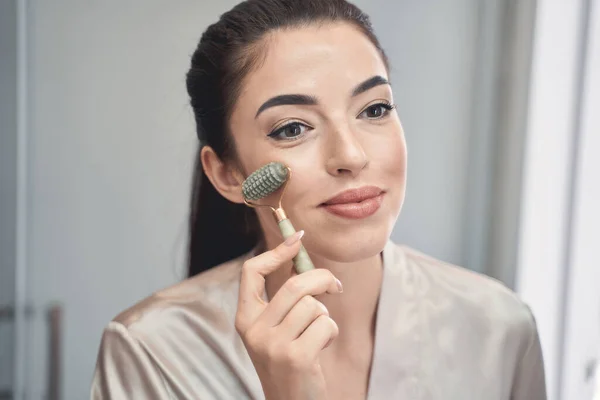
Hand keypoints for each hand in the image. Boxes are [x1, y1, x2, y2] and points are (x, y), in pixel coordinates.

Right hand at [235, 231, 343, 399]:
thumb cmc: (289, 361)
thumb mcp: (276, 330)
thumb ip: (283, 300)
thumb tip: (302, 257)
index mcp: (245, 319)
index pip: (251, 272)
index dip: (276, 251)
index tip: (297, 238)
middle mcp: (254, 330)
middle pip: (294, 284)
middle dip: (322, 279)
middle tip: (334, 286)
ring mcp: (273, 344)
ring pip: (313, 305)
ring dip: (324, 315)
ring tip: (316, 333)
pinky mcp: (296, 356)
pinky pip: (326, 323)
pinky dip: (330, 332)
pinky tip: (320, 347)